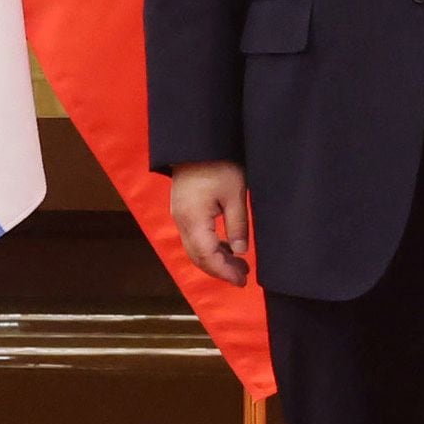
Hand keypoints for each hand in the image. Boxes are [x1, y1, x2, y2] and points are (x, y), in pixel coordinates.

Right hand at [170, 162, 253, 284]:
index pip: (207, 256)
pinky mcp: (182, 210)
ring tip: (239, 265)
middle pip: (197, 257)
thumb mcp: (235, 194)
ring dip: (214, 260)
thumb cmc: (219, 164)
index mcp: (193, 219)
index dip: (224, 271)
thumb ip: (238, 225)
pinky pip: (193, 237)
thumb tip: (240, 252)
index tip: (242, 280)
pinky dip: (208, 247)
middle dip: (220, 270)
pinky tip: (225, 248)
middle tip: (243, 277)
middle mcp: (181, 221)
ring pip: (194, 249)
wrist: (197, 142)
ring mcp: (179, 216)